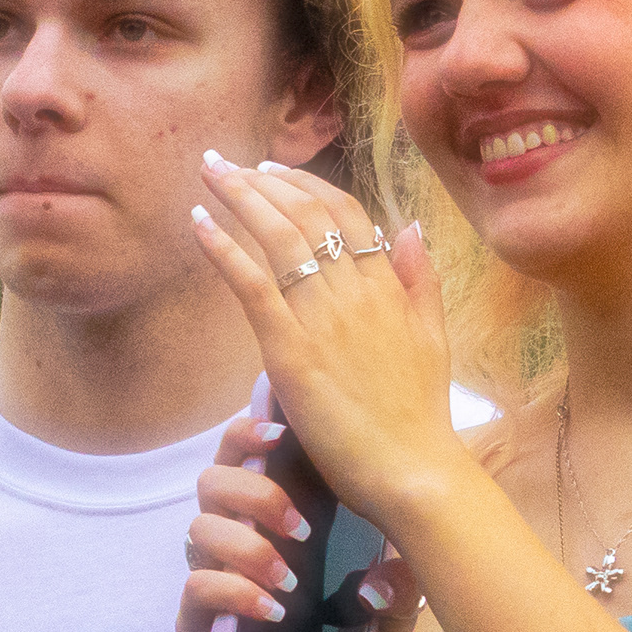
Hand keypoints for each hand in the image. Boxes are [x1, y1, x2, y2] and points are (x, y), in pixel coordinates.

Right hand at [176, 400, 418, 631]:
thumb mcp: (382, 630)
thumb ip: (397, 595)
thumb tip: (389, 571)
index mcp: (277, 522)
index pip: (251, 454)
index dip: (256, 430)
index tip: (284, 433)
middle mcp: (238, 540)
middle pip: (213, 478)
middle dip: (254, 488)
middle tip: (301, 525)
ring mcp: (212, 579)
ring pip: (199, 528)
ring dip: (248, 544)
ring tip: (293, 581)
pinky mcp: (195, 622)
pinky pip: (197, 586)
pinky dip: (235, 591)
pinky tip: (275, 614)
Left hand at [187, 157, 465, 533]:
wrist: (413, 470)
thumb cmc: (419, 416)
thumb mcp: (432, 338)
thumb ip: (421, 280)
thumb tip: (409, 226)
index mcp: (388, 286)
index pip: (344, 213)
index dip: (305, 185)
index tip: (273, 170)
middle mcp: (356, 291)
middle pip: (305, 214)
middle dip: (261, 179)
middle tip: (224, 161)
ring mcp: (323, 318)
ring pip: (278, 237)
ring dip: (239, 197)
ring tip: (208, 173)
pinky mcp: (292, 351)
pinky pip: (253, 284)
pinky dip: (223, 248)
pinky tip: (198, 223)